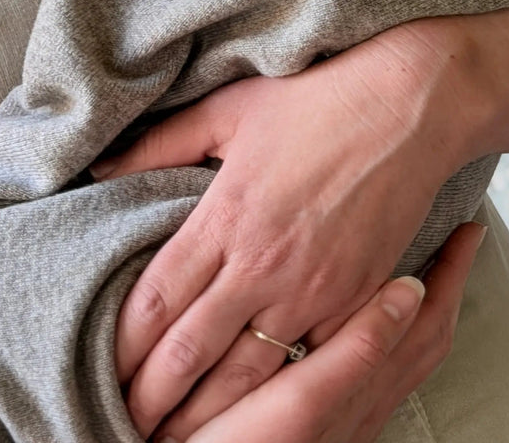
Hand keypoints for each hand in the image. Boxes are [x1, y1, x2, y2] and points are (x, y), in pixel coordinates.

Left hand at [96, 31, 479, 438]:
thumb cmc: (315, 99)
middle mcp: (264, 263)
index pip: (156, 300)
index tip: (100, 370)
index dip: (122, 346)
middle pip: (191, 351)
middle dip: (152, 396)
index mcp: (225, 216)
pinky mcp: (358, 300)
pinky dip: (278, 399)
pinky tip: (256, 419)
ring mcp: (314, 289)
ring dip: (207, 413)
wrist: (409, 106)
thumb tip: (99, 168)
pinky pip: (312, 366)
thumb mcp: (228, 110)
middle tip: (125, 421)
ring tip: (174, 435)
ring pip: (248, 375)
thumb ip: (160, 145)